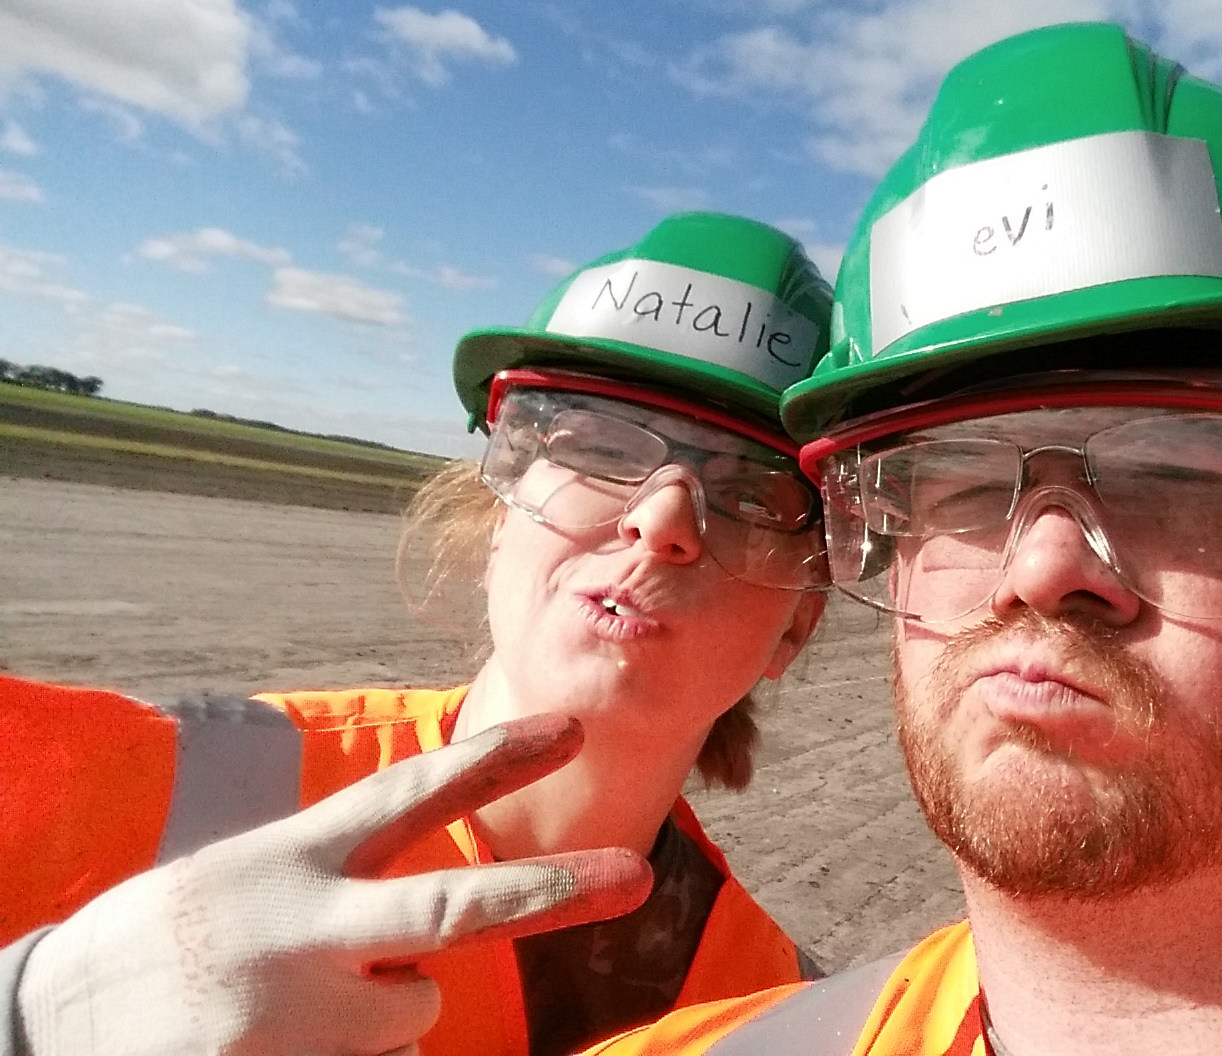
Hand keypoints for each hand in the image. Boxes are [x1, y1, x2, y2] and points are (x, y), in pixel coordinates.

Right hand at [18, 714, 651, 1055]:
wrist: (54, 1020)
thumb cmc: (172, 937)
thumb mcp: (251, 874)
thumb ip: (342, 878)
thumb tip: (433, 929)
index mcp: (294, 857)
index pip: (412, 794)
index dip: (497, 758)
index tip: (574, 727)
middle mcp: (305, 930)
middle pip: (454, 911)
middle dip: (556, 893)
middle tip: (635, 875)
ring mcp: (298, 1012)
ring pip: (414, 1010)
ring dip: (383, 1006)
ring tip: (294, 1002)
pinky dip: (344, 1051)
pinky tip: (276, 1042)